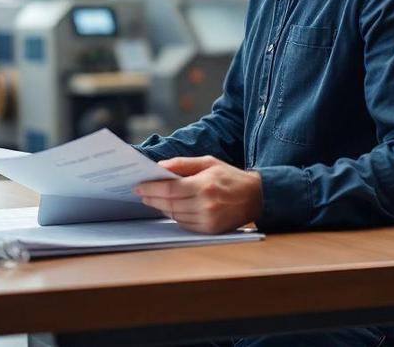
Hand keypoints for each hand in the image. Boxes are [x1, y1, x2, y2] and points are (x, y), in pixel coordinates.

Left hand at [133, 156, 261, 234]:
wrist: (255, 197)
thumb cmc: (229, 177)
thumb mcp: (208, 162)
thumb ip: (182, 164)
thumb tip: (160, 167)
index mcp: (204, 185)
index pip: (170, 190)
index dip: (151, 189)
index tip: (139, 186)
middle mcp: (206, 205)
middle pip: (169, 204)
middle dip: (152, 199)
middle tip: (142, 194)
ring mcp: (208, 220)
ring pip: (175, 216)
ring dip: (162, 208)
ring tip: (154, 200)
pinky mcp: (209, 230)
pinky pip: (184, 224)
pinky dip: (175, 216)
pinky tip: (172, 208)